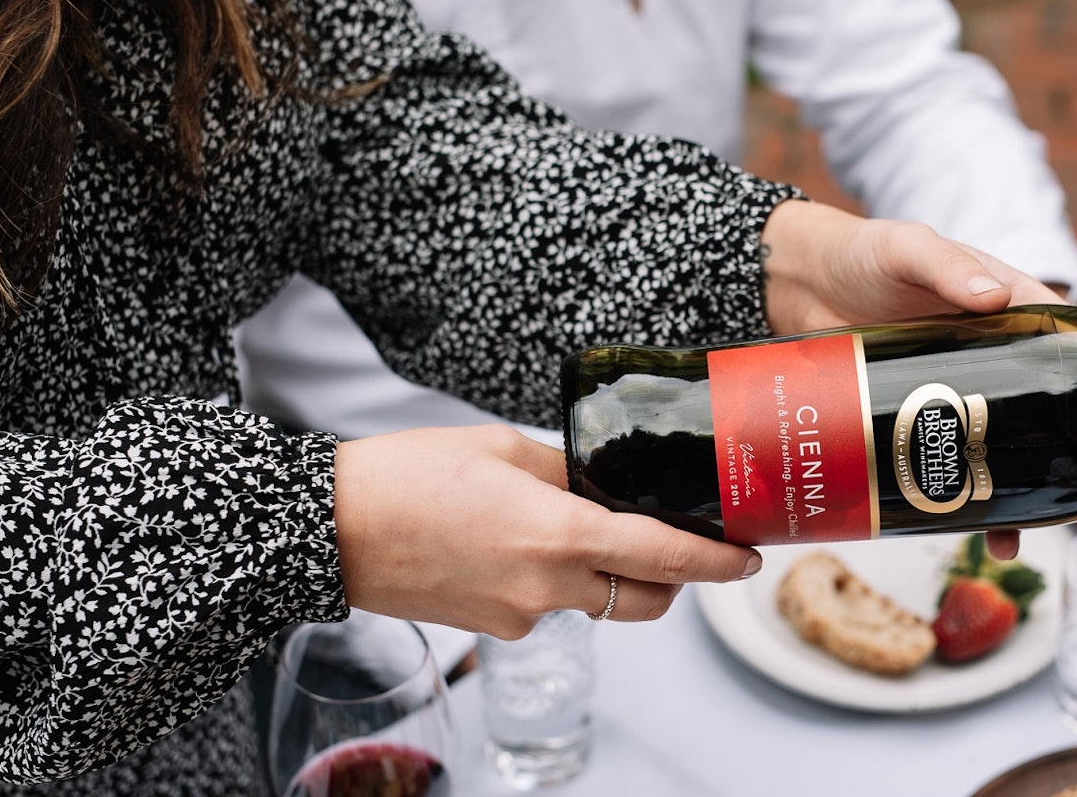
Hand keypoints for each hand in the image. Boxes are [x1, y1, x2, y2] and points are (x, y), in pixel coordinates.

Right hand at [333, 425, 761, 638]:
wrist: (329, 531)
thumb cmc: (405, 475)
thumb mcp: (500, 446)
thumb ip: (567, 468)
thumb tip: (603, 480)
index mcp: (558, 533)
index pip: (665, 557)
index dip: (717, 563)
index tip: (747, 558)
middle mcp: (547, 587)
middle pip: (646, 599)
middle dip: (673, 579)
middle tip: (676, 544)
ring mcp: (520, 616)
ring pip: (595, 603)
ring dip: (605, 576)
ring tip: (567, 527)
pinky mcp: (492, 629)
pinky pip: (545, 607)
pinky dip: (549, 581)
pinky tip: (510, 543)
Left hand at [759, 200, 1064, 560]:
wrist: (802, 283)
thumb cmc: (864, 253)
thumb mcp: (909, 249)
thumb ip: (948, 266)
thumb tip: (991, 297)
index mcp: (1015, 313)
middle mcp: (1000, 361)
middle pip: (1062, 422)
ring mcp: (964, 397)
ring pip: (1016, 455)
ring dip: (1036, 500)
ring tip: (1044, 538)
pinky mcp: (925, 423)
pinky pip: (963, 468)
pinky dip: (977, 504)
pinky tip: (986, 536)